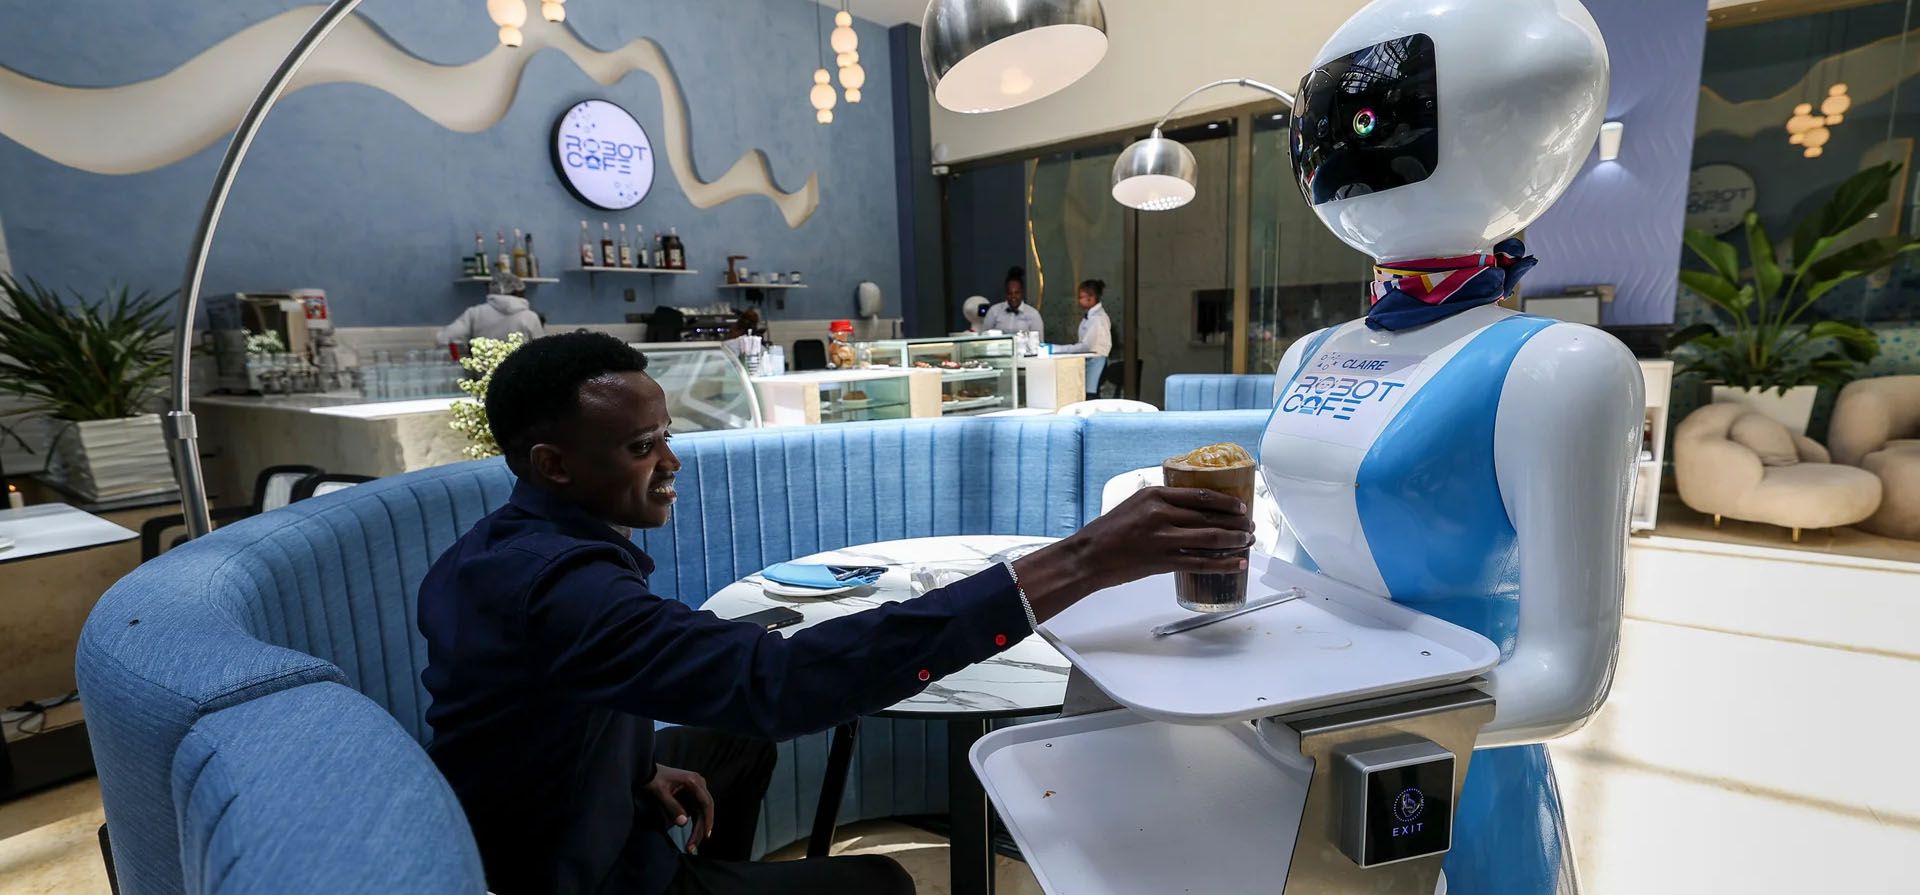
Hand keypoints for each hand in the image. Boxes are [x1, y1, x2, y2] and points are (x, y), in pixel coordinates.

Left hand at [643, 764, 714, 853]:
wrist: (646, 770)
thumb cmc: (652, 779)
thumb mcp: (660, 793)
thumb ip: (671, 807)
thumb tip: (683, 823)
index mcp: (694, 781)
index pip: (706, 803)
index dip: (708, 820)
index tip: (705, 835)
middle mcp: (699, 785)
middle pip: (705, 811)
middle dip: (700, 829)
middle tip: (692, 847)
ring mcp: (696, 791)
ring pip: (701, 814)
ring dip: (697, 829)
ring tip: (690, 846)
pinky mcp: (691, 797)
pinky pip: (696, 813)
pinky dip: (694, 825)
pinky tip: (691, 838)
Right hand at [1013, 486, 1253, 621]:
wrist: (1089, 556)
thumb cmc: (1108, 531)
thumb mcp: (1134, 504)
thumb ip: (1161, 504)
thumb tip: (1189, 507)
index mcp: (1155, 495)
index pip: (1201, 495)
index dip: (1226, 502)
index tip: (1240, 506)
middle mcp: (1162, 514)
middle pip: (1210, 517)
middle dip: (1236, 523)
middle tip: (1250, 526)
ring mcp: (1163, 539)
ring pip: (1211, 539)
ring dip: (1235, 541)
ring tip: (1248, 542)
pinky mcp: (1163, 561)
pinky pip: (1201, 562)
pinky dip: (1223, 564)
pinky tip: (1237, 564)